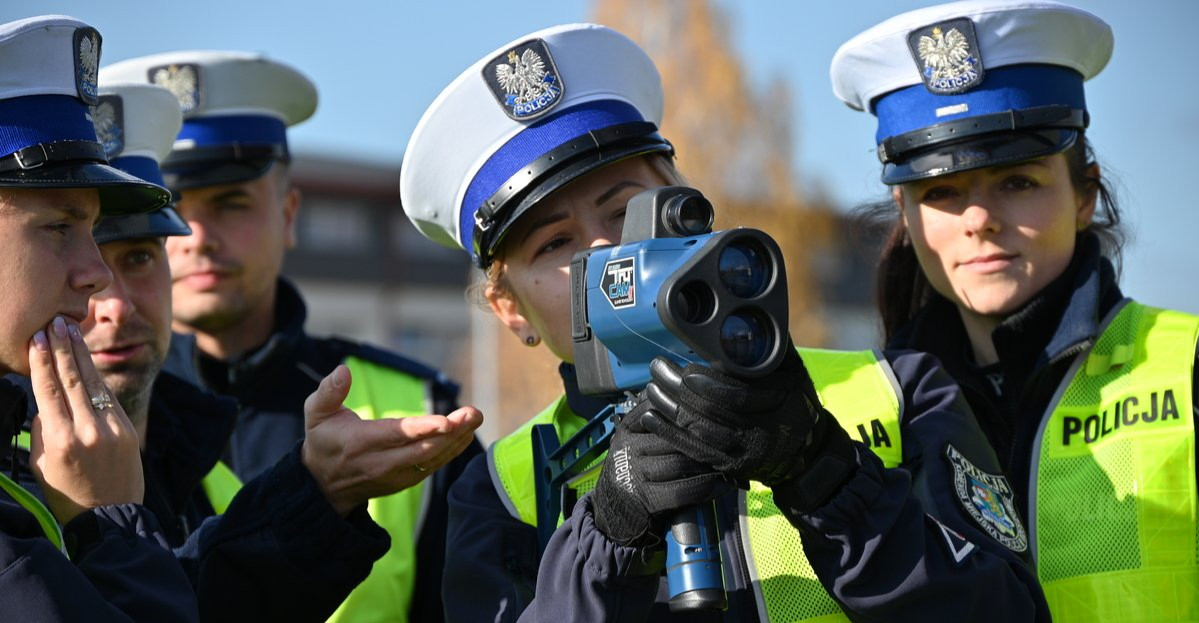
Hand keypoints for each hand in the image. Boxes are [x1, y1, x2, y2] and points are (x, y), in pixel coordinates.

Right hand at [27, 316, 143, 523]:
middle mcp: (88, 430)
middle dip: (62, 347)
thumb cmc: (67, 494)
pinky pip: (108, 396)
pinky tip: (87, 357)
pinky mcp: (128, 429)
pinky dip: (96, 375)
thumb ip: (42, 431)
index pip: (49, 390)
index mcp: (61, 440)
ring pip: (93, 382)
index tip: (37, 338)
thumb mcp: (41, 465)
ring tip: (70, 329)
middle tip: (54, 321)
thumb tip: (46, 402)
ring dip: (81, 353)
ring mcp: (112, 428)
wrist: (111, 517)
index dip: (42, 362)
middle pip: (72, 378)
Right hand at [301, 365, 482, 515]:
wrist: (324, 485)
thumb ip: (329, 392)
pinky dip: (452, 450)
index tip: (447, 420)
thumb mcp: (315, 414)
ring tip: (475, 418)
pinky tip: (466, 433)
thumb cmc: (323, 441)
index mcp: (361, 443)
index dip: (424, 428)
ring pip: (432, 459)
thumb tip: (343, 370)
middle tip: (474, 413)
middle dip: (452, 431)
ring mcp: (396, 475)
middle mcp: (381, 463)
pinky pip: (434, 466)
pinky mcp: (406, 481)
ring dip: (458, 439)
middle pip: (423, 448)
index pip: (397, 435)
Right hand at [591, 396, 730, 546]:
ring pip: (680, 462)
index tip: (713, 411)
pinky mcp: (645, 498)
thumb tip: (694, 401)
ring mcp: (635, 473)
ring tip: (728, 461)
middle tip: (729, 439)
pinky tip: (722, 485)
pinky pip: (682, 490)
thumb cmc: (636, 472)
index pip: (660, 410)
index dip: (688, 410)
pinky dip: (706, 487)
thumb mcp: (638, 442)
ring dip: (708, 464)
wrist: (614, 513)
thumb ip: (659, 424)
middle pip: (674, 436)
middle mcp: (628, 447)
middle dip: (703, 439)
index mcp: (628, 428)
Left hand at [643, 347, 856, 510]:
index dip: (708, 383)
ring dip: (670, 409)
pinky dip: (669, 433)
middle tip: (659, 368)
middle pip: (711, 413)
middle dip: (679, 390)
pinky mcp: (727, 465)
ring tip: (652, 387)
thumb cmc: (797, 405)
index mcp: (776, 405)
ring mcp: (742, 452)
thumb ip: (774, 346)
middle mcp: (759, 432)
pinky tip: (650, 416)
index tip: (686, 368)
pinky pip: (693, 451)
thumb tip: (757, 310)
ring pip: (698, 432)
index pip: (737, 395)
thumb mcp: (795, 373)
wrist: (805, 453)